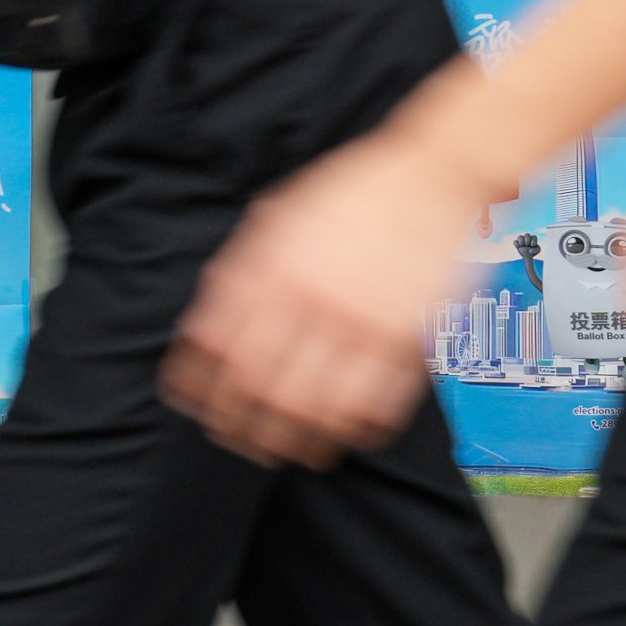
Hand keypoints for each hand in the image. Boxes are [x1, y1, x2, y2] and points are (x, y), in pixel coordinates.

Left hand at [163, 125, 487, 467]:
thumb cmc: (353, 194)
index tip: (194, 405)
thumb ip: (243, 270)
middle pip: (261, 387)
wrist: (431, 175)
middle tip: (239, 441)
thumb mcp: (279, 216)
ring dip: (298, 441)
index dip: (200, 385)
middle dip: (242, 427)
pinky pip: (375, 406)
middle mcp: (311, 300)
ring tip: (291, 450)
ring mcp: (361, 324)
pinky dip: (356, 431)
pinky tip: (346, 433)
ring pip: (315, 409)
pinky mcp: (407, 342)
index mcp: (272, 268)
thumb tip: (205, 325)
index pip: (218, 345)